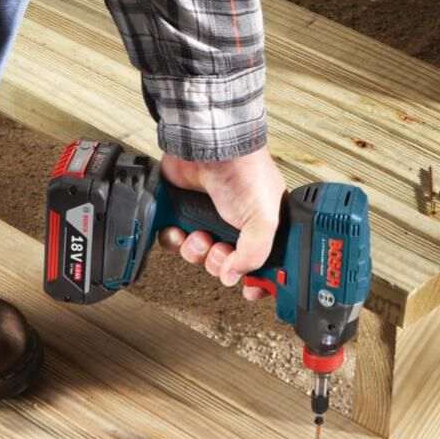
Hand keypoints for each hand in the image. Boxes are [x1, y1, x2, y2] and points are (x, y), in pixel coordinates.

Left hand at [157, 147, 285, 300]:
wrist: (210, 148)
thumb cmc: (245, 173)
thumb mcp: (265, 219)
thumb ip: (255, 254)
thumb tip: (234, 276)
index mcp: (261, 228)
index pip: (262, 265)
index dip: (256, 281)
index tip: (251, 290)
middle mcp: (235, 226)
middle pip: (225, 266)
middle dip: (219, 263)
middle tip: (220, 250)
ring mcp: (207, 220)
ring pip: (198, 257)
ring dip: (196, 251)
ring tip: (200, 235)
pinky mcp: (182, 214)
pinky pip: (174, 242)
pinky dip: (175, 239)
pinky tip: (181, 230)